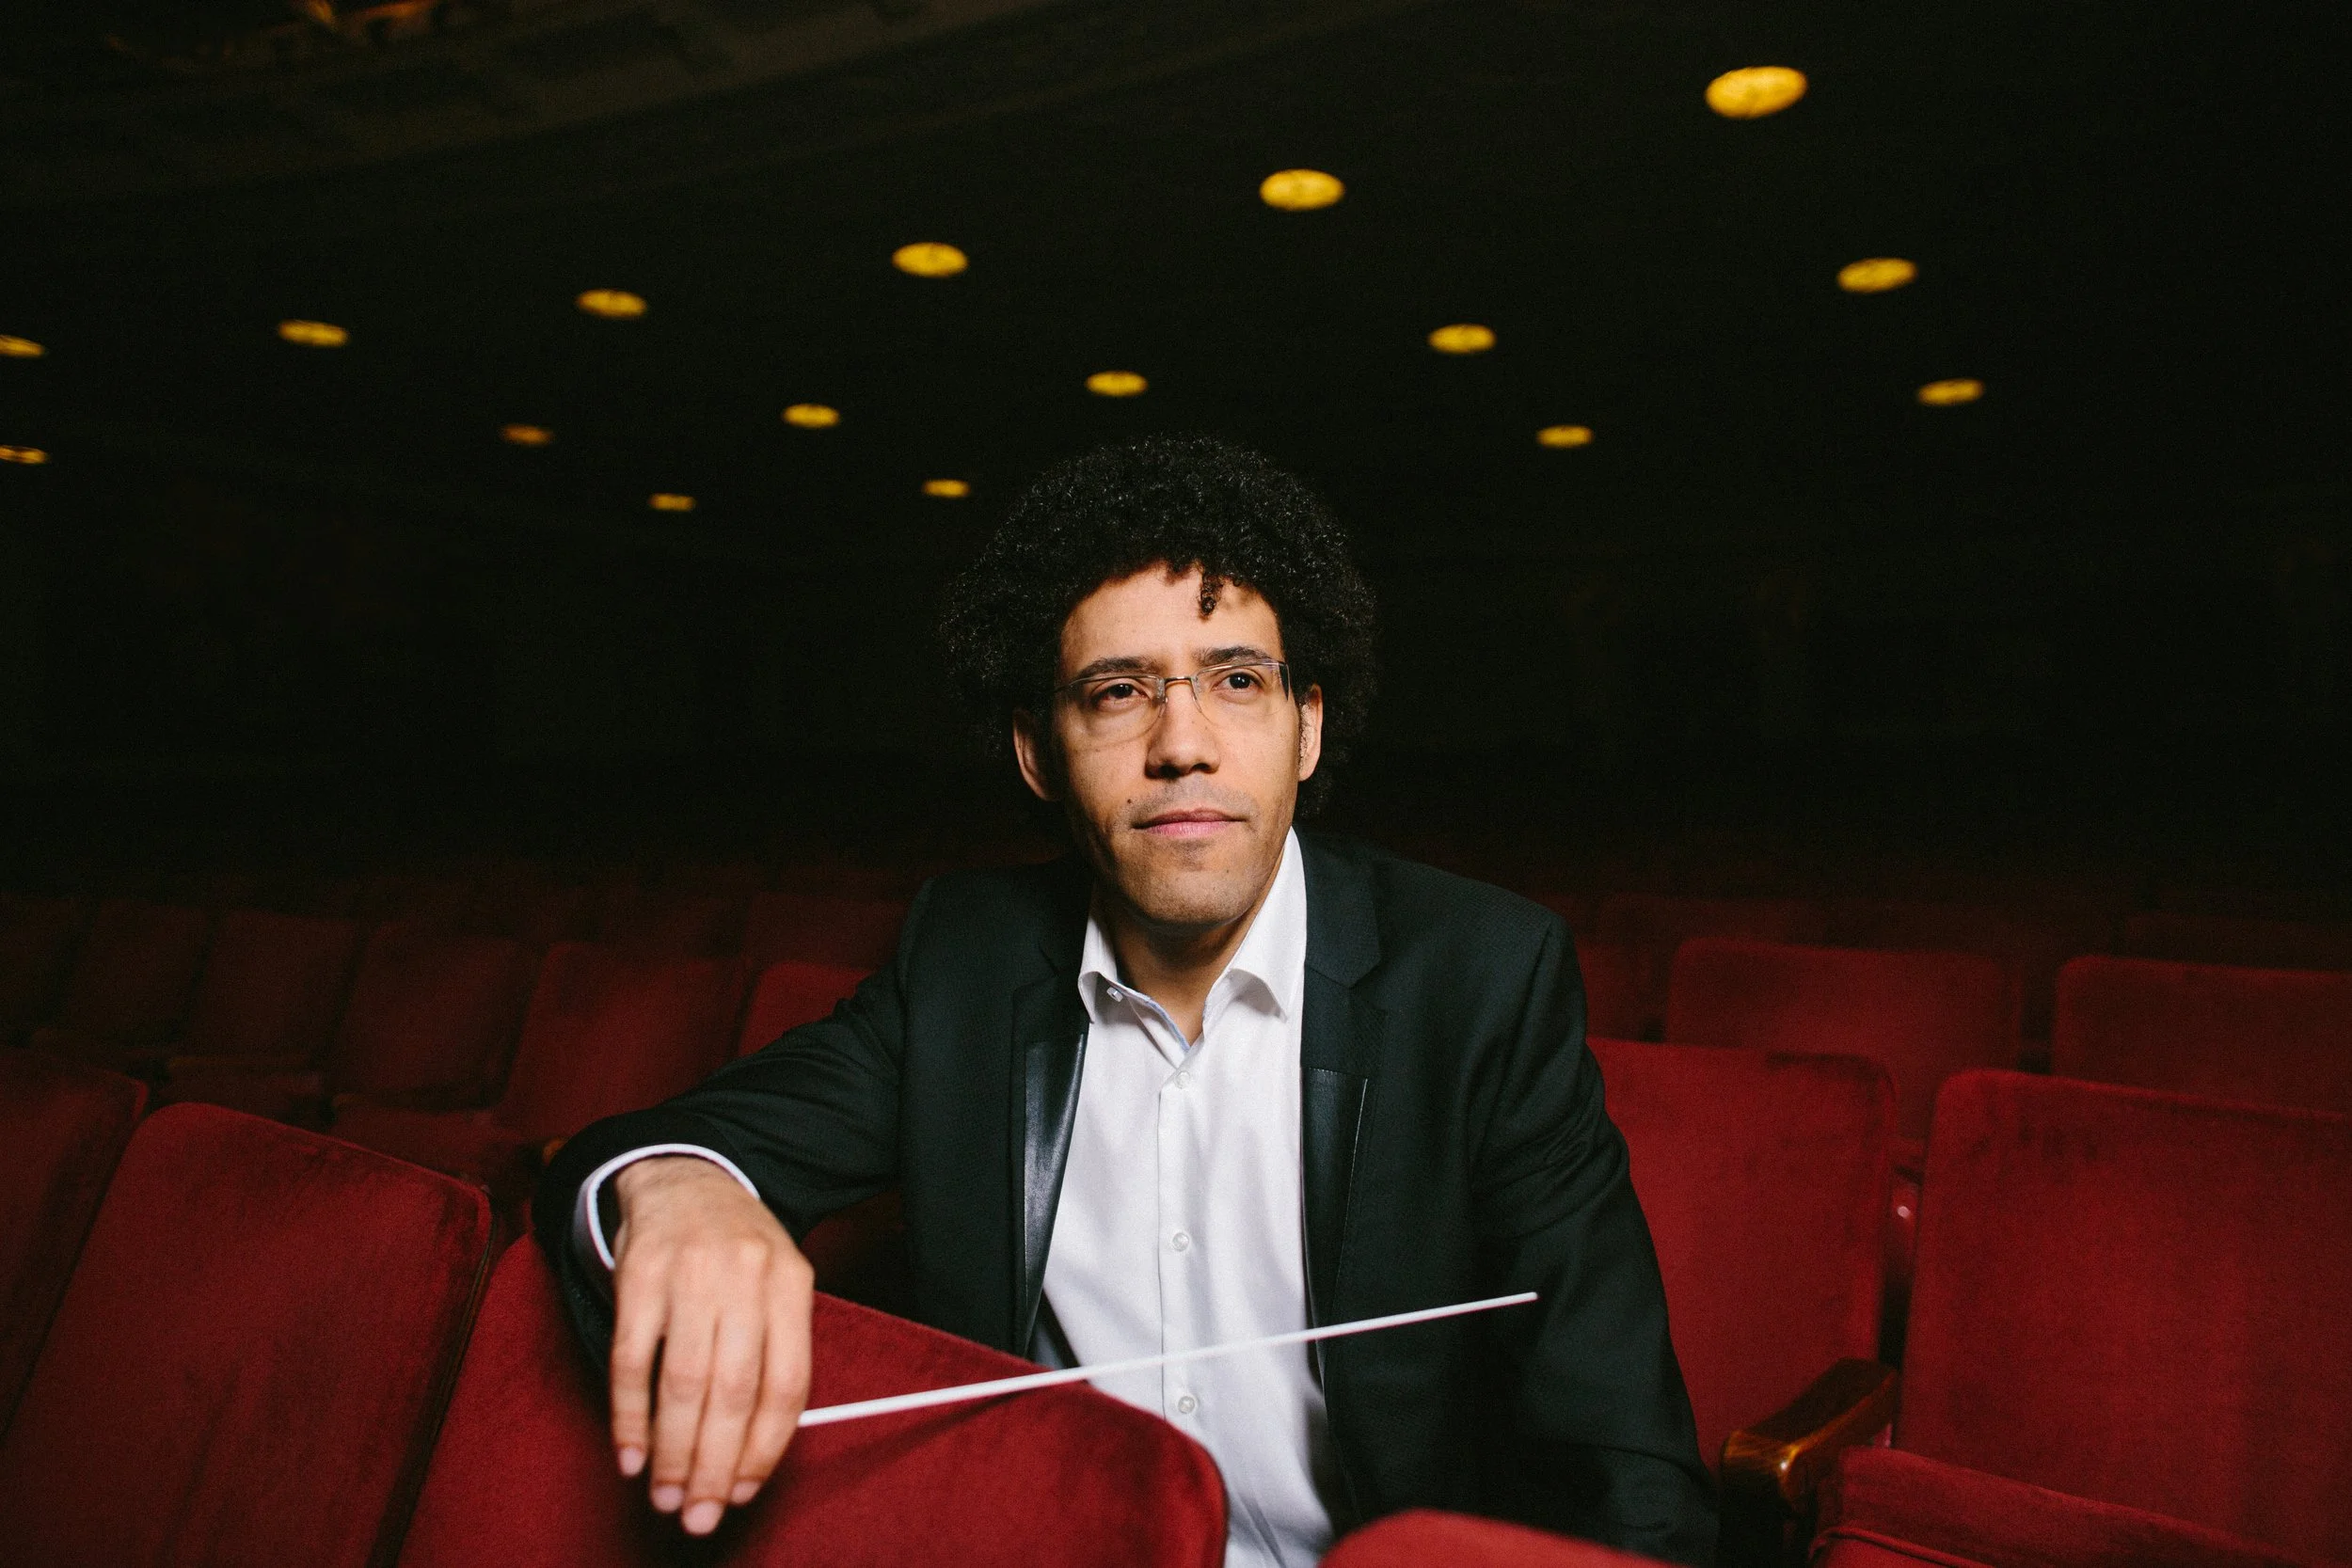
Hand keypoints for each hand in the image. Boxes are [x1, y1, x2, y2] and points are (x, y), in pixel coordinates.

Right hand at [609, 1155, 813, 1535]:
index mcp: (792, 1281)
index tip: (746, 1492)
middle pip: (734, 1391)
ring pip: (683, 1383)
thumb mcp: (776, 1282)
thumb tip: (759, 1449)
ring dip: (672, 1451)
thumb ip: (774, 1353)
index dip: (765, 1448)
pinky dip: (629, 1417)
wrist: (683, 1177)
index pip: (787, 1383)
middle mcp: (744, 1275)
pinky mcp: (638, 1275)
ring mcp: (688, 1272)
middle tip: (700, 1514)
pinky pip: (631, 1361)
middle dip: (716, 1465)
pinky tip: (630, 1453)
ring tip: (665, 1495)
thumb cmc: (735, 1250)